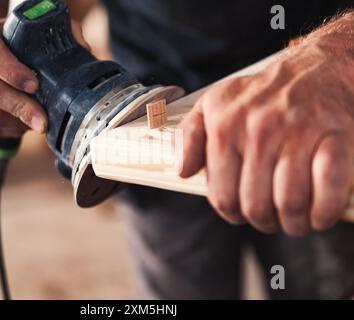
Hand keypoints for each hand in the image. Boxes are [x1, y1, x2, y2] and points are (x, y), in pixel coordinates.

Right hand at [0, 19, 88, 136]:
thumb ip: (59, 34)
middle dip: (22, 109)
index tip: (35, 86)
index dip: (14, 73)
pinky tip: (22, 125)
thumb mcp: (33, 30)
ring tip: (36, 122)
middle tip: (43, 121)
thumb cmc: (12, 41)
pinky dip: (9, 130)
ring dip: (17, 123)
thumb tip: (83, 50)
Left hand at [179, 35, 353, 235]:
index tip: (245, 213)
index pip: (222, 197)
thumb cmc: (259, 96)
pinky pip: (329, 187)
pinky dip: (324, 212)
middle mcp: (258, 129)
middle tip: (273, 218)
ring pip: (289, 203)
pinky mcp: (335, 133)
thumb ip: (188, 137)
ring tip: (295, 220)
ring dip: (294, 224)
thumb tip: (182, 172)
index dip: (234, 215)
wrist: (315, 67)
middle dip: (264, 223)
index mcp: (224, 127)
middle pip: (256, 206)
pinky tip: (320, 216)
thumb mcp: (213, 106)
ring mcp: (298, 131)